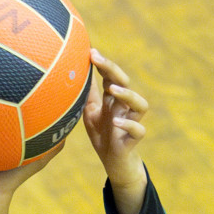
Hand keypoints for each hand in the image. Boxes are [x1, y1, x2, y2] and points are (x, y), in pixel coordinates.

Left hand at [81, 48, 148, 212]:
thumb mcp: (90, 111)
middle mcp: (124, 107)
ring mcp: (131, 122)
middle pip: (124, 82)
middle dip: (112, 69)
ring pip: (140, 104)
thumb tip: (73, 72)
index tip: (90, 50)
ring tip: (112, 89)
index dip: (102, 62)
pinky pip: (139, 130)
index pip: (110, 75)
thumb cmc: (103, 134)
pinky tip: (115, 122)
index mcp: (113, 99)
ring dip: (128, 94)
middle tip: (97, 59)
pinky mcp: (134, 139)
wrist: (114, 162)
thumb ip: (87, 94)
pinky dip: (128, 125)